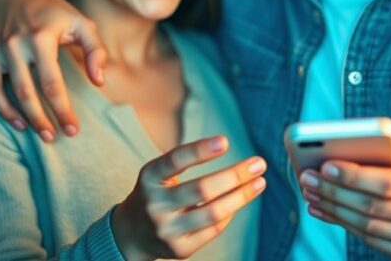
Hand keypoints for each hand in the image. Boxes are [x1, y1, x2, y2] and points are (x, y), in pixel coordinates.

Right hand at [0, 0, 106, 140]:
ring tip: (42, 134)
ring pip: (8, 92)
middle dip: (43, 119)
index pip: (52, 83)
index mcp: (43, 36)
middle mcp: (17, 43)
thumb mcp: (81, 22)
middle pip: (29, 92)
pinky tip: (18, 121)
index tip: (73, 129)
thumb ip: (96, 50)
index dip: (62, 109)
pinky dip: (2, 107)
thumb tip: (98, 81)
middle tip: (56, 137)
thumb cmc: (54, 11)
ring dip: (24, 118)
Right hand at [112, 136, 266, 259]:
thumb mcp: (157, 173)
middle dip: (235, 175)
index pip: (174, 161)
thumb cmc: (154, 194)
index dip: (199, 151)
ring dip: (241, 196)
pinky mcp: (179, 249)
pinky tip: (239, 200)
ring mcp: (166, 230)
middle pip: (201, 189)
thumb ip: (185, 162)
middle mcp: (155, 204)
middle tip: (259, 164)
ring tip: (260, 183)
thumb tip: (237, 164)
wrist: (130, 234)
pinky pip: (213, 230)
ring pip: (212, 213)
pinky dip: (229, 213)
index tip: (225, 142)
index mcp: (149, 178)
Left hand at [299, 123, 390, 260]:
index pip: (388, 183)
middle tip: (307, 178)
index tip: (327, 165)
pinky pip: (374, 242)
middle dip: (335, 192)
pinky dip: (347, 226)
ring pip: (369, 227)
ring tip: (311, 194)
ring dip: (335, 211)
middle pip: (372, 207)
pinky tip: (328, 211)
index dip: (354, 176)